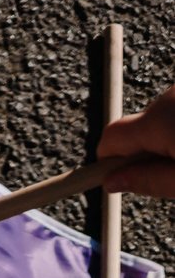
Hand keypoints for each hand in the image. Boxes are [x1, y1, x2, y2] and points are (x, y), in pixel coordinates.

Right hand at [101, 82, 174, 197]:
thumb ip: (151, 181)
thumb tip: (112, 181)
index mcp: (160, 121)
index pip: (111, 139)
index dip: (108, 162)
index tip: (109, 179)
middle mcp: (171, 96)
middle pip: (142, 128)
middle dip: (152, 150)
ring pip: (167, 117)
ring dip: (174, 136)